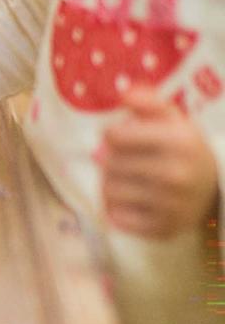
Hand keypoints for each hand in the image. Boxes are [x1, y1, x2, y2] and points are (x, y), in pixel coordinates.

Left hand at [101, 89, 218, 238]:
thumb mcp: (174, 120)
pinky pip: (116, 217)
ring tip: (125, 179)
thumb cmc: (184, 151)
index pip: (115, 136)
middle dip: (110, 160)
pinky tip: (131, 201)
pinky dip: (116, 209)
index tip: (120, 138)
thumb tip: (123, 95)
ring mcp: (170, 204)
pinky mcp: (162, 228)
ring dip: (110, 183)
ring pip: (109, 190)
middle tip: (123, 161)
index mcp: (179, 142)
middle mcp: (176, 174)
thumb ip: (148, 102)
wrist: (216, 191)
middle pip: (108, 163)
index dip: (111, 135)